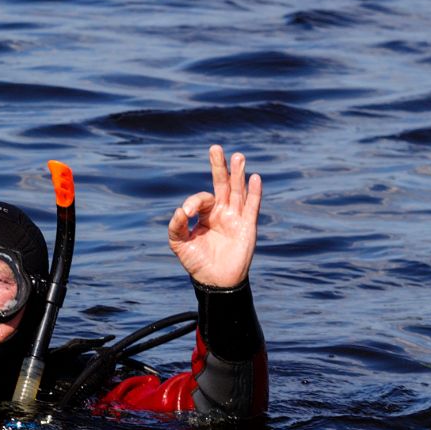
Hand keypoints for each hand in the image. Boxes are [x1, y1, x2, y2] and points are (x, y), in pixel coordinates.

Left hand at [167, 145, 261, 288]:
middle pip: (221, 184)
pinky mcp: (248, 226)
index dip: (193, 202)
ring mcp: (236, 217)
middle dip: (219, 167)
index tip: (186, 214)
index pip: (201, 199)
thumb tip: (179, 210)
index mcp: (205, 214)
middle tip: (215, 148)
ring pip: (237, 191)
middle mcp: (221, 212)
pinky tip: (255, 178)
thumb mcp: (179, 244)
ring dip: (238, 174)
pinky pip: (252, 207)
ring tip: (238, 156)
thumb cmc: (197, 262)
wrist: (215, 281)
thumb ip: (175, 227)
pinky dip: (254, 193)